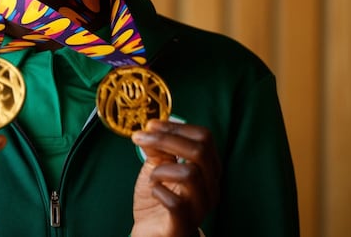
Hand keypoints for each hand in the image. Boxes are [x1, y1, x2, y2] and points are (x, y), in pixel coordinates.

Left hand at [130, 120, 220, 236]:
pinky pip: (176, 203)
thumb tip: (151, 128)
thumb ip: (157, 149)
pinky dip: (158, 192)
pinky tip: (153, 192)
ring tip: (152, 178)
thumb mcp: (157, 168)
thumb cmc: (159, 200)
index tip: (151, 125)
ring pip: (190, 174)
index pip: (204, 138)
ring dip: (162, 170)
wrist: (151, 234)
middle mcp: (211, 187)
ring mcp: (200, 207)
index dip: (176, 127)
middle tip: (140, 138)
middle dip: (165, 139)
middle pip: (200, 151)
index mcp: (208, 169)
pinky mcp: (184, 225)